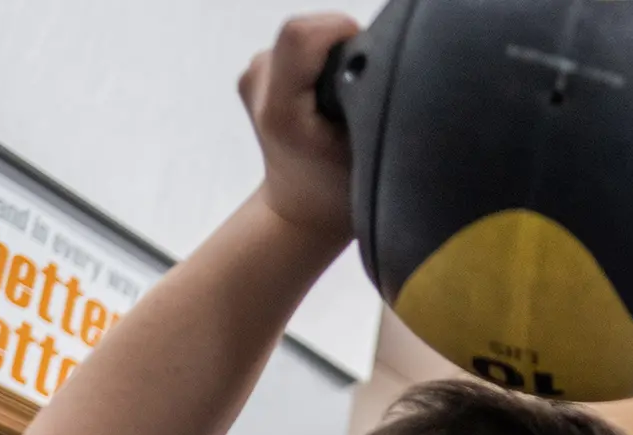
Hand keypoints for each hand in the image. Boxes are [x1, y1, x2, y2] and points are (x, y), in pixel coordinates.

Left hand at [239, 14, 357, 243]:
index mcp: (281, 110)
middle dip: (340, 43)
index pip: (301, 35)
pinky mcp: (257, 71)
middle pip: (304, 28)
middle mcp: (257, 86)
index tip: (369, 60)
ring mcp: (253, 77)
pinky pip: (296, 44)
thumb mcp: (369, 154)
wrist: (302, 207)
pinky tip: (329, 91)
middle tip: (362, 83)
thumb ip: (370, 103)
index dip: (341, 32)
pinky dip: (320, 57)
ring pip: (301, 34)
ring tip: (346, 93)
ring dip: (330, 52)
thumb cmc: (340, 190)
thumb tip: (379, 59)